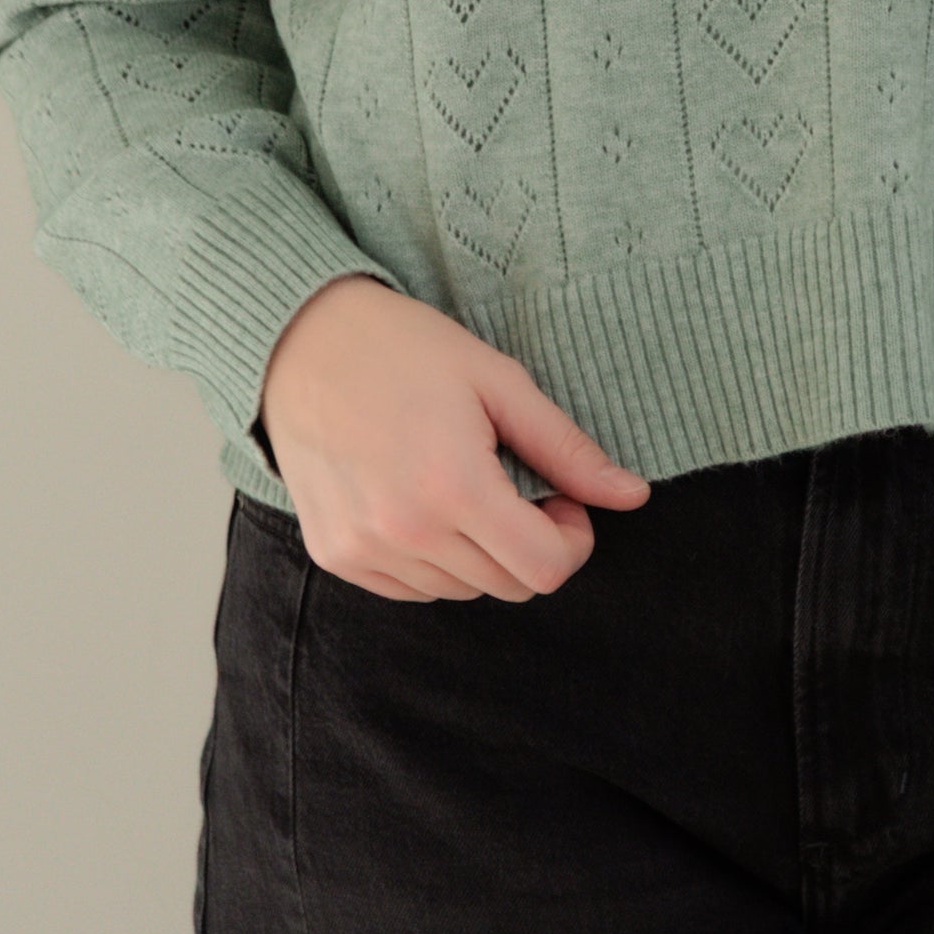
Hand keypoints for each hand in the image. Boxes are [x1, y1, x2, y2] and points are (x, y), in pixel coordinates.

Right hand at [257, 273, 649, 600]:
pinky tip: (422, 500)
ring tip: (461, 482)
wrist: (300, 342)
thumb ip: (567, 448)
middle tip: (514, 482)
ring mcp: (364, 550)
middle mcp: (405, 532)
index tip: (560, 496)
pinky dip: (435, 559)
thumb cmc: (405, 349)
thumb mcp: (498, 381)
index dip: (572, 538)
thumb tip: (633, 496)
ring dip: (481, 552)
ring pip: (462, 591)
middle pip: (508, 586)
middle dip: (531, 542)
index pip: (544, 570)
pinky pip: (414, 589)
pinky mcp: (336, 556)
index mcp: (454, 487)